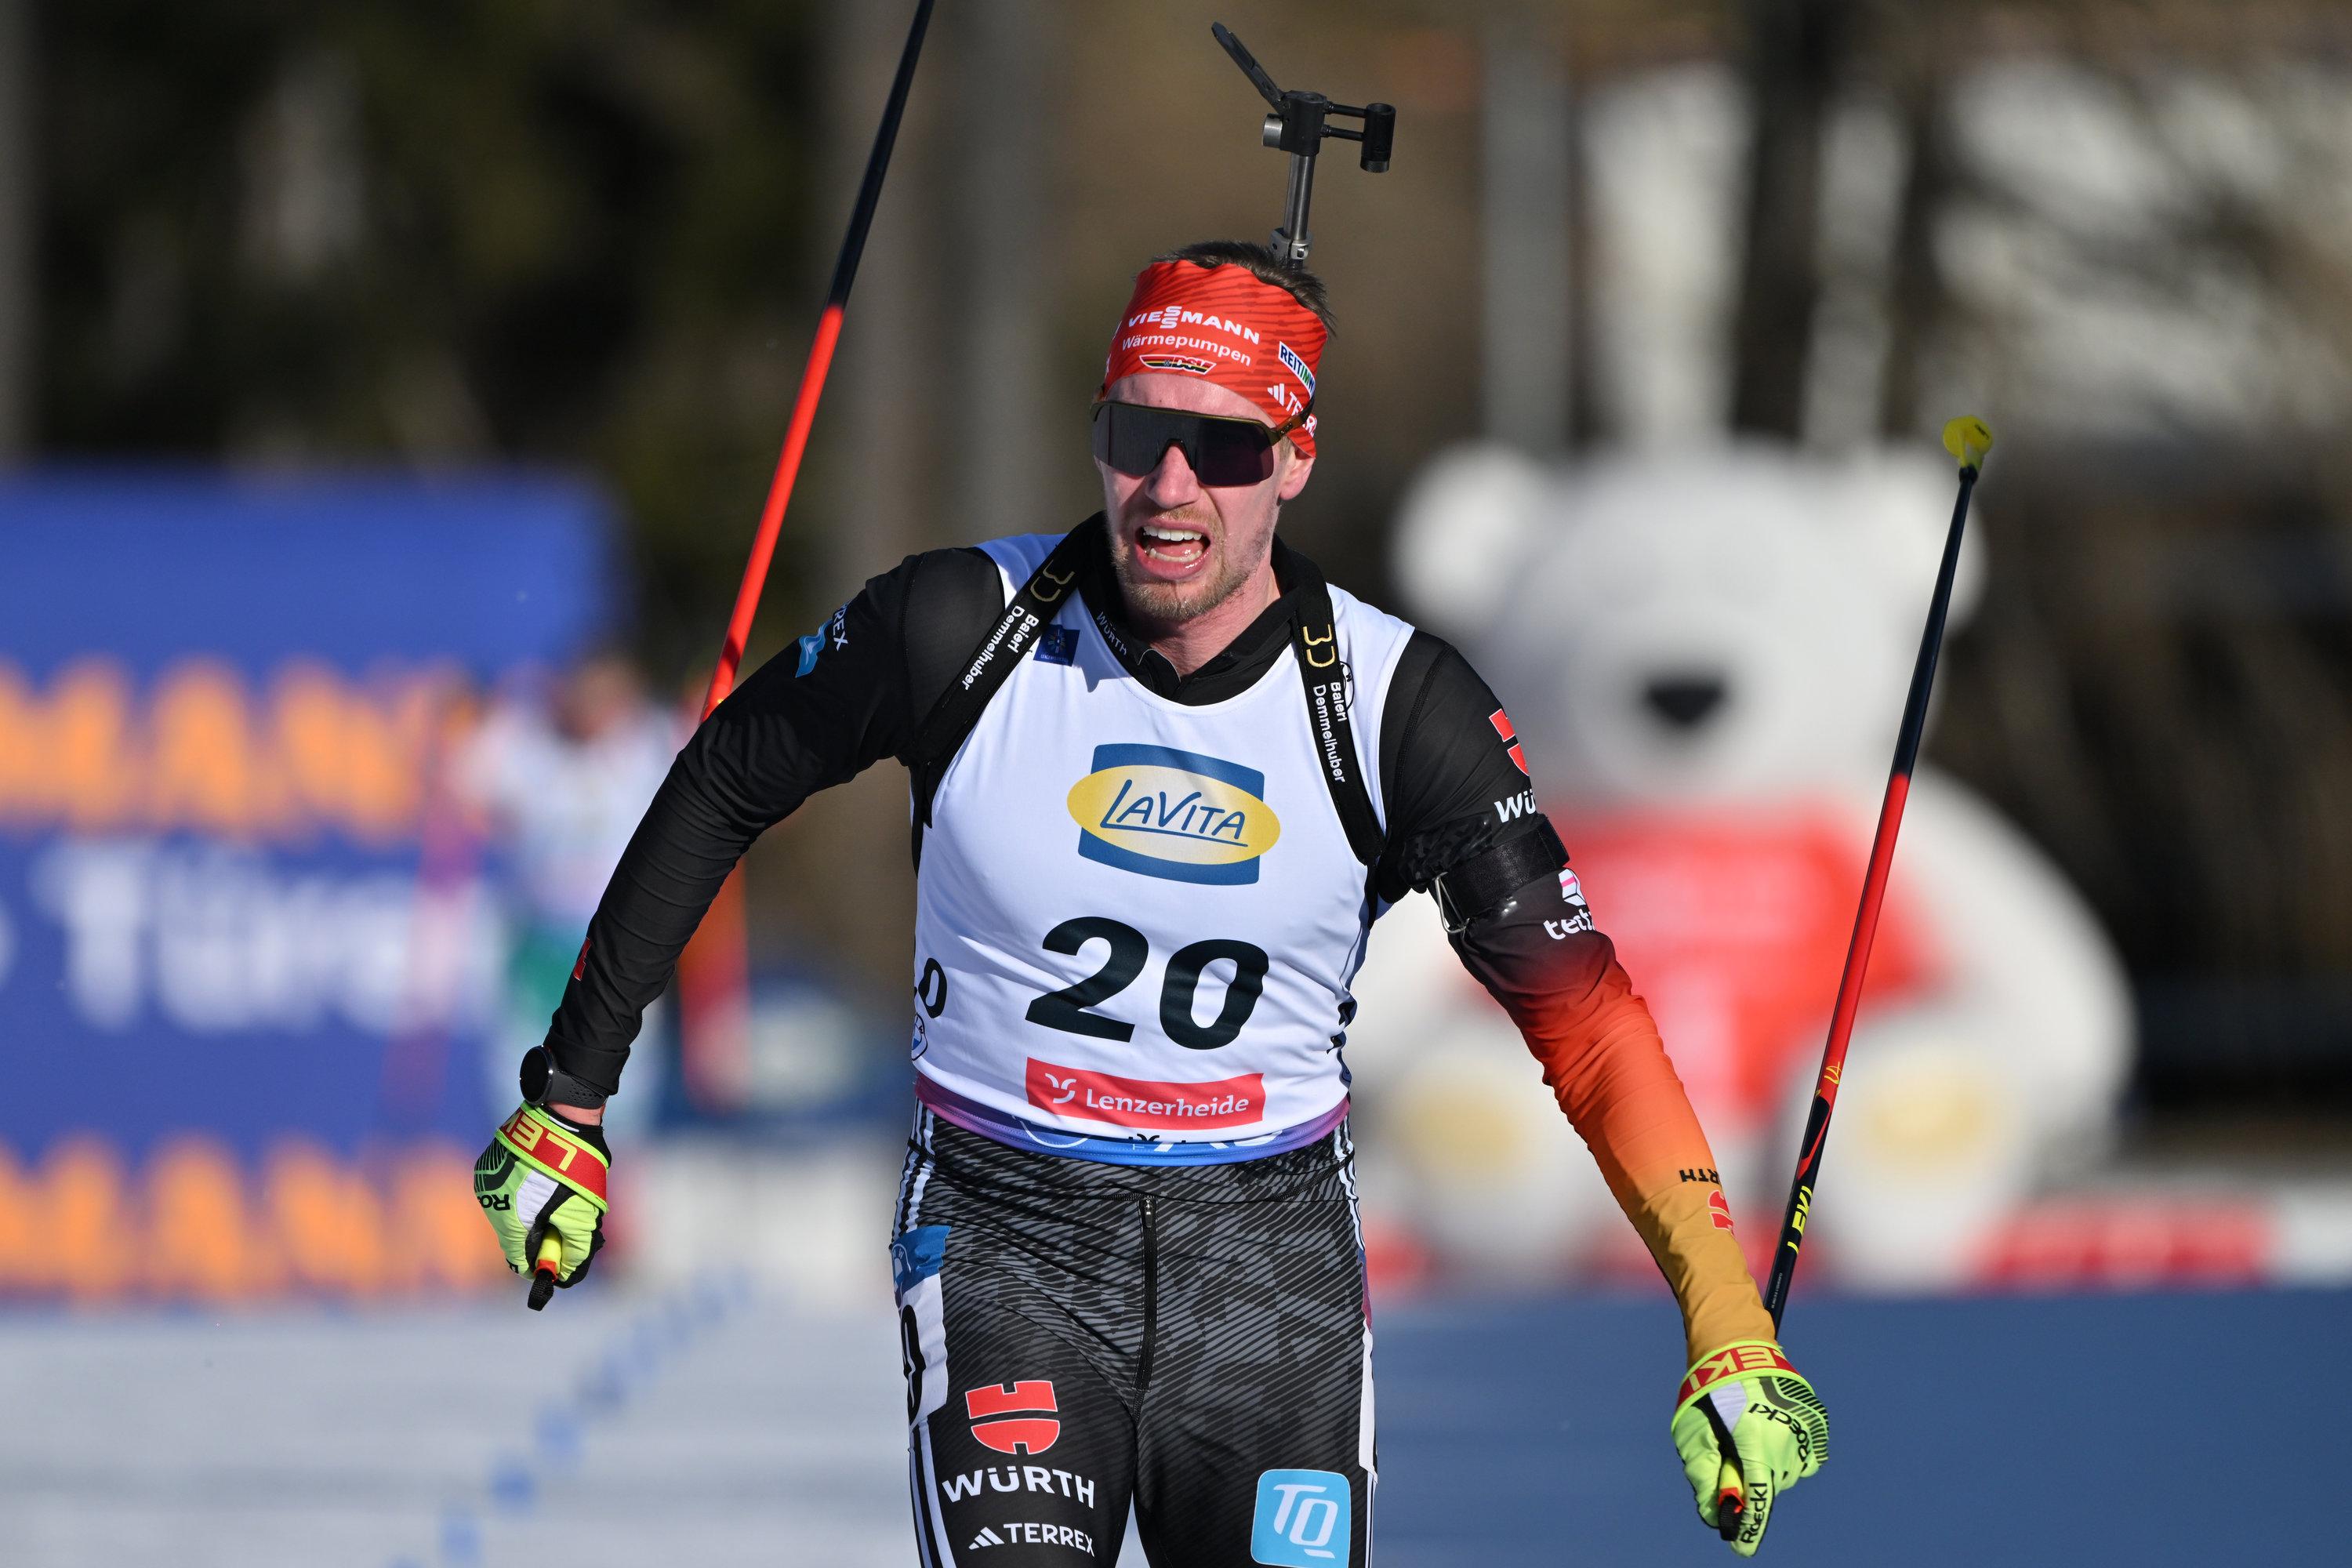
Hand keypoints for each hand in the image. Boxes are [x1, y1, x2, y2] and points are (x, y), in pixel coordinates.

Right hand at [474, 1103, 609, 1305]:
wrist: (561, 1114)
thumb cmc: (572, 1168)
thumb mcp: (581, 1213)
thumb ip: (575, 1247)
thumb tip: (569, 1271)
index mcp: (507, 1216)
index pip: (516, 1257)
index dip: (537, 1265)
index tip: (554, 1267)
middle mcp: (489, 1199)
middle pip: (512, 1233)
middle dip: (536, 1237)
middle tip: (561, 1233)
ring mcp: (488, 1177)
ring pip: (509, 1209)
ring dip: (530, 1213)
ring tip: (557, 1203)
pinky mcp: (492, 1159)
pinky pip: (508, 1187)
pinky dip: (525, 1193)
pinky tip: (546, 1184)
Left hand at [1669, 1341, 1828, 1555]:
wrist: (1739, 1349)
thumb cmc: (1710, 1393)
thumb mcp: (1694, 1434)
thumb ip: (1703, 1475)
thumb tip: (1714, 1516)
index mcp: (1757, 1440)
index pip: (1759, 1498)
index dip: (1750, 1527)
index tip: (1741, 1548)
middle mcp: (1789, 1438)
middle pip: (1771, 1485)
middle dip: (1751, 1480)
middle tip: (1731, 1452)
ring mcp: (1808, 1429)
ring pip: (1789, 1472)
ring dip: (1770, 1466)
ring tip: (1749, 1432)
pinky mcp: (1817, 1422)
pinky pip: (1805, 1456)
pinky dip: (1787, 1454)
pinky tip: (1769, 1430)